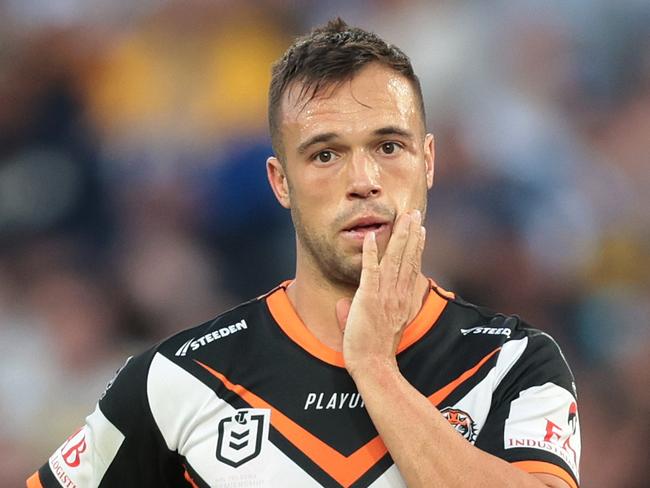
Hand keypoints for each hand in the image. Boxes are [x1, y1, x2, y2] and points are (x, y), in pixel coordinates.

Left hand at [336, 209, 425, 375]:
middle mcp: (398, 294)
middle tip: (416, 214)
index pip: (412, 268)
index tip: (421, 231)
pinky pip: (370, 271)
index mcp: (403, 300)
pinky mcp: (369, 298)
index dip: (417, 247)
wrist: (373, 365)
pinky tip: (372, 237)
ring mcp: (385, 295)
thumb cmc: (374, 350)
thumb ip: (362, 311)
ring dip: (399, 236)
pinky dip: (371, 253)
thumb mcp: (378, 327)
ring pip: (394, 259)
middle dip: (412, 234)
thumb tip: (344, 303)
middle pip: (407, 258)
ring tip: (404, 218)